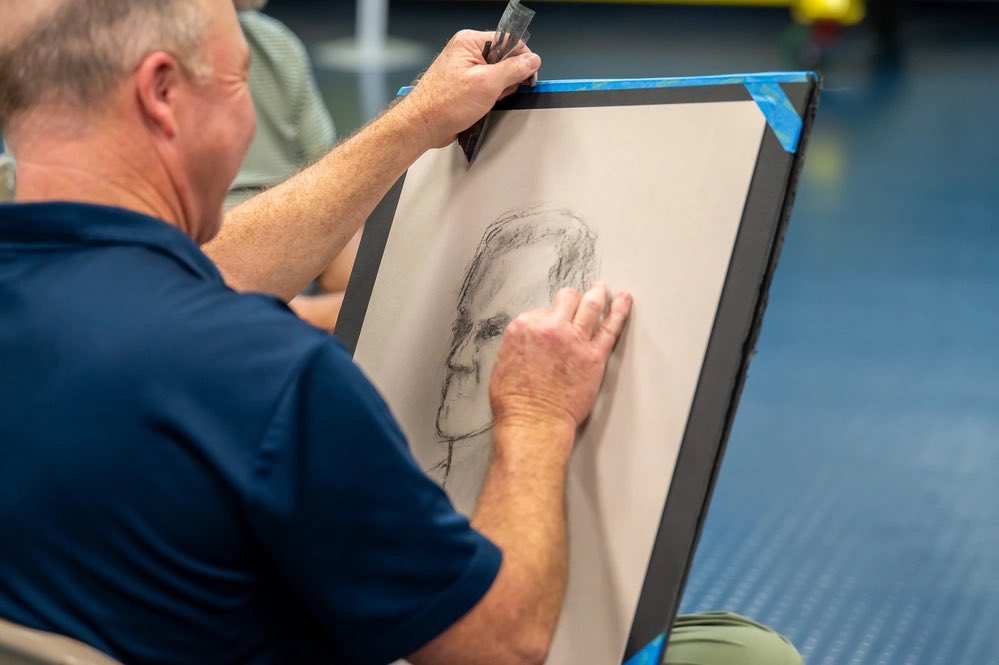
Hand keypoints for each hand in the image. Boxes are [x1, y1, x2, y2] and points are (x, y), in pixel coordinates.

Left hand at [396, 30, 541, 149]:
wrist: (423, 125)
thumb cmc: (443, 104)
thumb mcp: (487, 84)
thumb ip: (513, 69)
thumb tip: (532, 60)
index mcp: (470, 42)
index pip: (509, 41)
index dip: (523, 59)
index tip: (528, 75)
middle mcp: (466, 52)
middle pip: (504, 58)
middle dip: (508, 78)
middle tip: (499, 91)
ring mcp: (465, 69)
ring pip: (497, 75)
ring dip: (499, 90)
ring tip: (487, 100)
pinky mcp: (464, 85)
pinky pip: (487, 86)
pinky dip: (491, 96)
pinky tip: (483, 105)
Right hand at [489, 284, 632, 446]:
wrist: (533, 422)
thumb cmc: (515, 402)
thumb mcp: (504, 363)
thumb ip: (520, 344)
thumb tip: (532, 340)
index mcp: (524, 327)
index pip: (542, 310)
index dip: (549, 318)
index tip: (554, 324)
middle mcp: (550, 327)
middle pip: (567, 299)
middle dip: (572, 299)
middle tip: (578, 298)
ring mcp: (574, 340)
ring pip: (590, 304)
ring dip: (598, 293)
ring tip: (602, 289)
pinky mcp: (594, 356)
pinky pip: (610, 327)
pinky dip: (620, 311)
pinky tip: (625, 301)